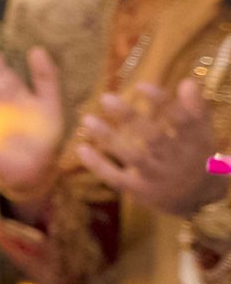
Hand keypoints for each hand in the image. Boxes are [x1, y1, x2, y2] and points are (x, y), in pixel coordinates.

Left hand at [75, 78, 224, 219]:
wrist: (201, 201)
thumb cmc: (196, 157)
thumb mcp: (202, 134)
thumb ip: (195, 109)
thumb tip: (187, 82)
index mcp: (195, 144)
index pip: (180, 120)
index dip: (161, 102)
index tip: (140, 85)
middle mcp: (177, 161)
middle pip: (153, 138)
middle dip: (130, 118)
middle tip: (106, 97)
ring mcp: (158, 177)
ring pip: (133, 157)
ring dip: (109, 138)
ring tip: (87, 119)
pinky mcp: (141, 191)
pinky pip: (117, 178)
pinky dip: (98, 165)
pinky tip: (81, 148)